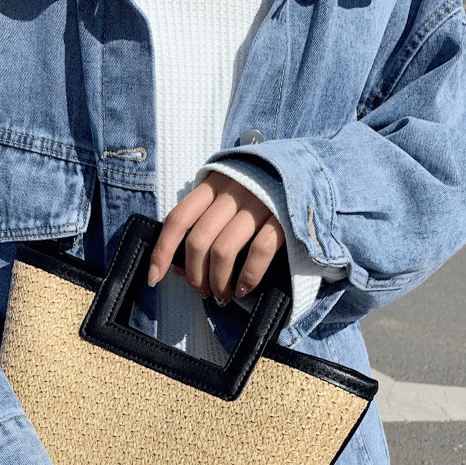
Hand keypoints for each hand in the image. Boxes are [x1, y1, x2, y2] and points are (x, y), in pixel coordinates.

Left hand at [147, 172, 284, 302]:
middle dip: (195, 275)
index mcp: (213, 184)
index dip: (162, 251)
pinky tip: (244, 288)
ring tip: (222, 294)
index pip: (177, 219)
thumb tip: (177, 266)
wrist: (310, 170)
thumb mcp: (226, 196)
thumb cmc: (259, 191)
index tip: (155, 277)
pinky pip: (258, 252)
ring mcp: (258, 202)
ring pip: (223, 251)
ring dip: (218, 281)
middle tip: (202, 290)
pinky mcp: (283, 216)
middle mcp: (232, 191)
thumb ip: (203, 222)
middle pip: (198, 241)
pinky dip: (248, 277)